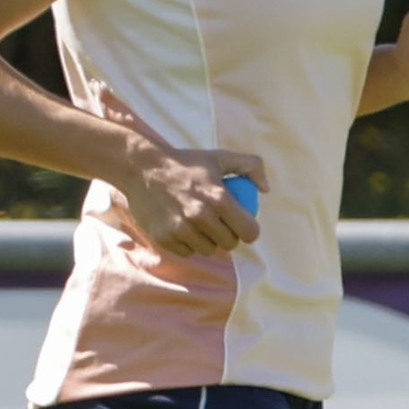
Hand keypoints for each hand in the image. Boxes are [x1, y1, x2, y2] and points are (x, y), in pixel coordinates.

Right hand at [116, 141, 268, 256]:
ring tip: (201, 225)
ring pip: (209, 250)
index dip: (249, 230)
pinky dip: (188, 243)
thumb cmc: (186, 164)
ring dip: (208, 241)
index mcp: (219, 198)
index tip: (243, 226)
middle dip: (229, 236)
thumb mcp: (219, 157)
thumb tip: (265, 189)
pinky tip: (183, 227)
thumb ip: (250, 167)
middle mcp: (201, 216)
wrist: (143, 168)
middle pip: (230, 244)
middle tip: (221, 225)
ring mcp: (181, 229)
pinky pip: (187, 251)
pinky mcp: (165, 238)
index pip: (249, 232)